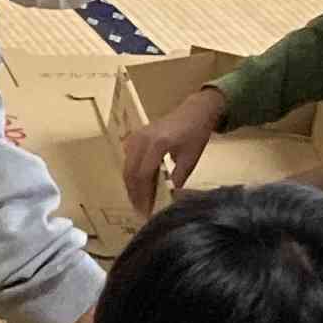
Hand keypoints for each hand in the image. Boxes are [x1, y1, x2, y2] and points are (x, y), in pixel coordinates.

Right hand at [119, 90, 224, 214]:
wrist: (194, 111)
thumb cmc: (195, 134)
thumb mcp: (190, 159)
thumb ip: (177, 179)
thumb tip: (168, 200)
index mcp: (158, 144)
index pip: (144, 175)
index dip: (144, 195)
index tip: (147, 211)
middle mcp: (143, 139)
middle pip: (131, 172)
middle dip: (134, 193)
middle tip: (140, 210)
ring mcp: (136, 136)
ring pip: (127, 166)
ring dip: (131, 185)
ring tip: (138, 201)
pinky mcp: (135, 136)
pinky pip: (128, 159)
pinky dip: (131, 174)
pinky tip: (138, 186)